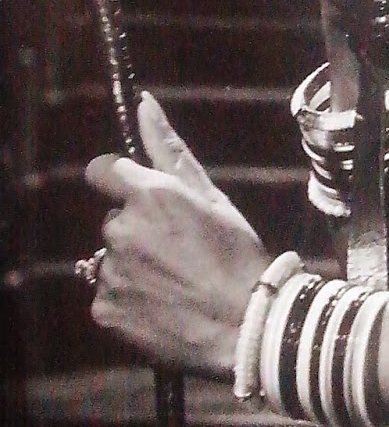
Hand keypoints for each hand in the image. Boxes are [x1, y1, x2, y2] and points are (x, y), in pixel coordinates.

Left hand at [84, 93, 268, 376]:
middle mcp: (121, 229)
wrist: (246, 325)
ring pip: (113, 258)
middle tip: (179, 253)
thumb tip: (145, 102)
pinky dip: (129, 300)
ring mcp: (110, 271)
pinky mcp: (104, 308)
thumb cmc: (237, 255)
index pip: (104, 172)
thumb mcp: (212, 197)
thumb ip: (169, 149)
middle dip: (138, 231)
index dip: (125, 187)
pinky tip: (163, 306)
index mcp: (149, 195)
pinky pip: (109, 295)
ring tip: (175, 283)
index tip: (148, 205)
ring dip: (134, 266)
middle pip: (114, 220)